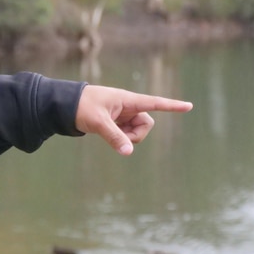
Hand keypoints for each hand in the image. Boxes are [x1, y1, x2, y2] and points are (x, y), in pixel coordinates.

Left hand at [75, 85, 192, 155]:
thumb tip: (128, 152)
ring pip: (136, 131)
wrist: (64, 105)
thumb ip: (114, 137)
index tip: (189, 106)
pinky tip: (104, 131)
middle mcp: (128, 107)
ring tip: (107, 131)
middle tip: (118, 135)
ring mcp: (123, 115)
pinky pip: (125, 134)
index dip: (172, 106)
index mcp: (127, 100)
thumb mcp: (98, 122)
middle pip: (146, 124)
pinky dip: (119, 137)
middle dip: (136, 134)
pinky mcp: (116, 122)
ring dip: (126, 137)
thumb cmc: (81, 107)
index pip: (154, 103)